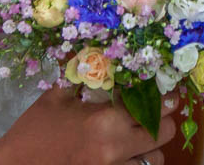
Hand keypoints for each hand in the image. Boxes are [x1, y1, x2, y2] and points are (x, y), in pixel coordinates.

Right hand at [0, 86, 177, 164]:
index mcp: (104, 121)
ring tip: (143, 133)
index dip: (164, 96)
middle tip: (159, 109)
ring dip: (153, 144)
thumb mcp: (56, 95)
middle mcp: (115, 147)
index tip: (168, 90)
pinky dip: (138, 161)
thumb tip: (98, 50)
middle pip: (162, 133)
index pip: (151, 106)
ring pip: (154, 158)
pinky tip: (130, 151)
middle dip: (165, 119)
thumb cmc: (34, 130)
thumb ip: (82, 74)